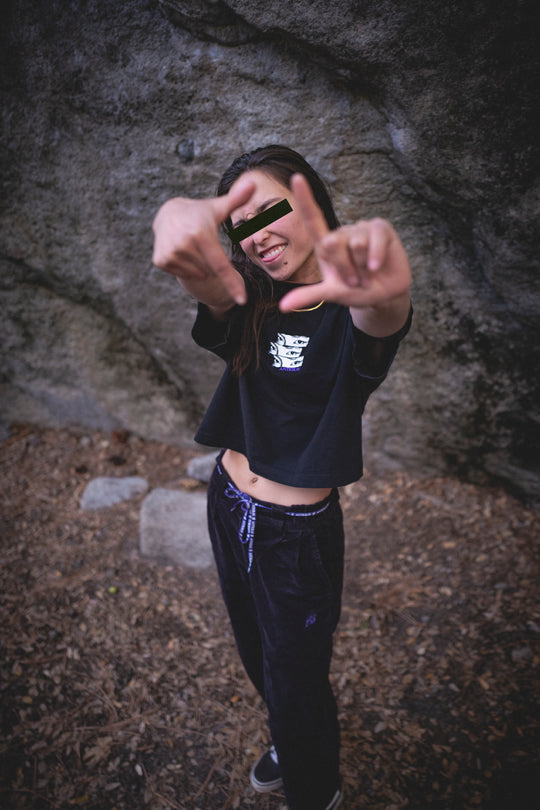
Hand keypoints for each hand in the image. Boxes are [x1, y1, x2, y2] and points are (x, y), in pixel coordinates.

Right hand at [152, 176, 255, 304]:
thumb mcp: (218, 207)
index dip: (233, 284)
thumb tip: (253, 183)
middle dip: (211, 262)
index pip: (221, 265)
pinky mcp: (160, 260)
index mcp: (201, 233)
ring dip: (200, 265)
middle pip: (210, 271)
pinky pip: (182, 274)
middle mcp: (184, 243)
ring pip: (197, 274)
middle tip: (202, 243)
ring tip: (191, 245)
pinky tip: (181, 250)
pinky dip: (186, 267)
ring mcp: (170, 253)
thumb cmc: (200, 213)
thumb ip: (237, 199)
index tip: (243, 301)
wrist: (168, 213)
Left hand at [279, 174, 411, 315]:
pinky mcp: (381, 228)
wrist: (385, 294)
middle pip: (332, 244)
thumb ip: (308, 296)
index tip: (296, 177)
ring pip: (355, 245)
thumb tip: (282, 307)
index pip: (312, 217)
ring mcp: (362, 228)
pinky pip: (374, 239)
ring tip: (366, 273)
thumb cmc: (355, 290)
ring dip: (361, 267)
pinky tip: (376, 267)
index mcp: (326, 243)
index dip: (305, 198)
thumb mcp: (332, 294)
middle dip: (344, 269)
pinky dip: (374, 258)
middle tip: (353, 280)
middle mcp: (342, 232)